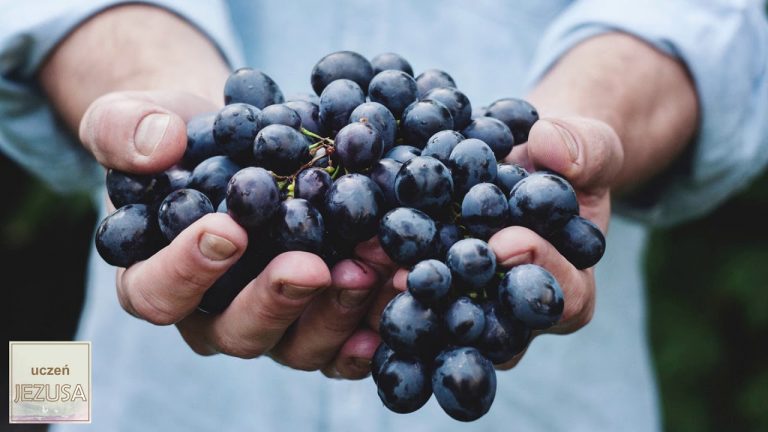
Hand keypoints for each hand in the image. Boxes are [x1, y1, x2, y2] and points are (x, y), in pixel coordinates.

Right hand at [80, 90, 396, 377]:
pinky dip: (374, 326)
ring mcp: (272, 323)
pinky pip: (345, 343)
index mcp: (155, 278)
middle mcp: (213, 314)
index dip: (187, 270)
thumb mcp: (135, 117)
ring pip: (298, 345)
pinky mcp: (319, 319)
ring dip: (338, 311)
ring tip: (372, 267)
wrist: (239, 142)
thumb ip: (125, 129)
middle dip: (277, 300)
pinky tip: (399, 294)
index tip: (227, 230)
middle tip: (312, 266)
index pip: (157, 293)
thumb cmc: (180, 137)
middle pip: (237, 332)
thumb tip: (158, 146)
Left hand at [381, 115, 623, 368]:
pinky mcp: (426, 296)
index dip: (538, 270)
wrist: (518, 162)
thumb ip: (585, 149)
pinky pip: (401, 301)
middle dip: (456, 298)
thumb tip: (552, 147)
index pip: (562, 297)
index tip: (508, 241)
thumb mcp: (588, 146)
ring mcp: (466, 312)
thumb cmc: (561, 161)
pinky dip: (373, 284)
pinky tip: (346, 265)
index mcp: (568, 290)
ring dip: (403, 300)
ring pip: (438, 324)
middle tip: (420, 273)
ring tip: (372, 268)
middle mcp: (515, 317)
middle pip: (491, 326)